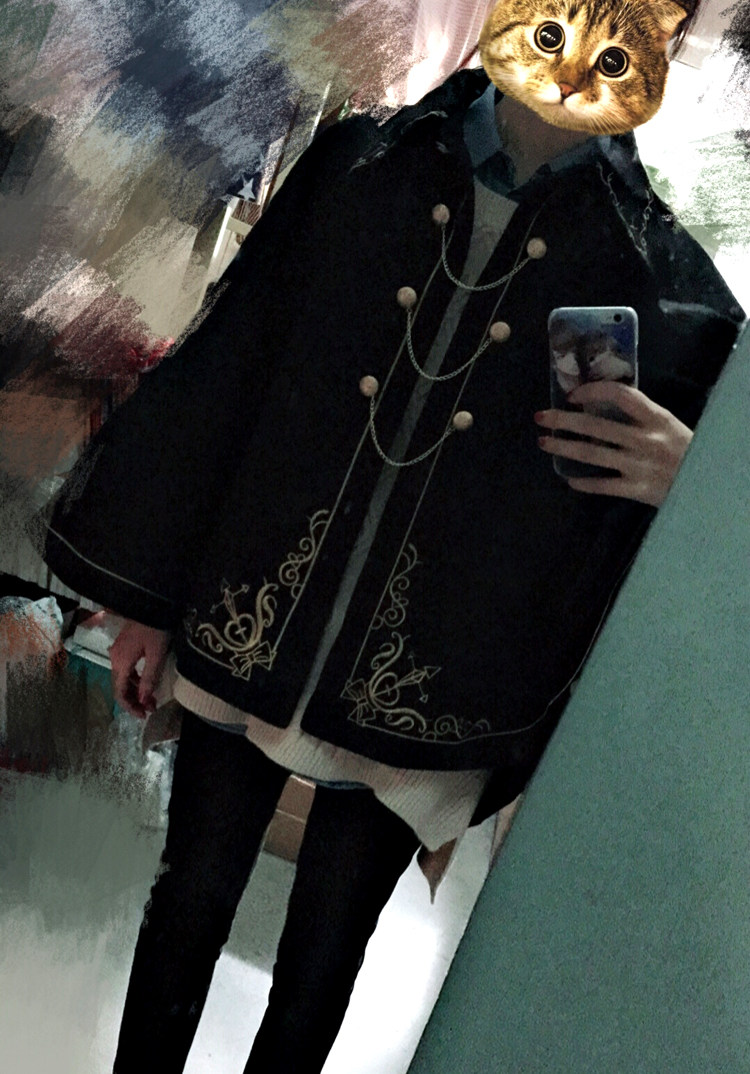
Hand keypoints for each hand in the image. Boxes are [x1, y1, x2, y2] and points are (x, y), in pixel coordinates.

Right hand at [109, 619, 171, 718]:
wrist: (153, 603)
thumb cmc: (156, 628)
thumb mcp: (156, 655)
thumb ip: (149, 678)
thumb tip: (143, 701)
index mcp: (120, 662)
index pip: (120, 692)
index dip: (130, 707)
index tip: (144, 715)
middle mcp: (115, 658)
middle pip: (120, 686)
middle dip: (135, 701)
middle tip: (151, 709)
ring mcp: (118, 651)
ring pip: (124, 678)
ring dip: (136, 691)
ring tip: (152, 700)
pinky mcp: (125, 646)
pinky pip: (127, 669)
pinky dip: (136, 679)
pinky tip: (147, 684)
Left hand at [534, 381, 692, 506]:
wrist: (707, 485)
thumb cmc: (688, 452)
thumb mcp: (669, 426)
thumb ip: (642, 417)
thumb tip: (605, 404)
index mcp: (656, 418)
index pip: (620, 395)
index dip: (593, 391)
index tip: (573, 395)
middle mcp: (644, 439)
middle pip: (596, 425)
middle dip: (564, 419)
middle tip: (541, 417)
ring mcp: (638, 465)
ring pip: (592, 453)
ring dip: (564, 447)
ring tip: (544, 443)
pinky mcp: (636, 489)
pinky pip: (603, 485)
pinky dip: (584, 482)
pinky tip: (569, 478)